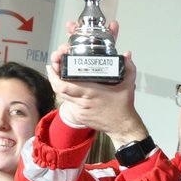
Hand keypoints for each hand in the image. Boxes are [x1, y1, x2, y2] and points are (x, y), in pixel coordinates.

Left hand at [47, 20, 142, 139]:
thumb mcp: (128, 85)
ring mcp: (79, 111)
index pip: (65, 86)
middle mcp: (82, 102)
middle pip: (59, 90)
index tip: (52, 65)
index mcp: (91, 93)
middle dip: (53, 76)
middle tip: (53, 66)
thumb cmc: (123, 106)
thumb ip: (128, 67)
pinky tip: (68, 86)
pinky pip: (69, 103)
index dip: (54, 76)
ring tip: (58, 73)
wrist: (122, 126)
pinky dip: (67, 94)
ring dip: (59, 85)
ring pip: (63, 96)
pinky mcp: (79, 116)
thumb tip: (128, 54)